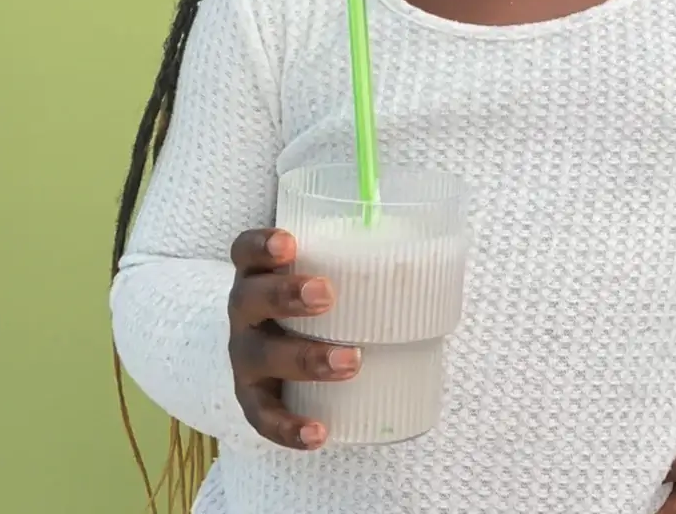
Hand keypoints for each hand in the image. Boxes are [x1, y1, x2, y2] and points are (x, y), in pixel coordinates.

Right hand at [228, 228, 360, 449]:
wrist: (279, 345)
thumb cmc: (316, 298)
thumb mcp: (327, 270)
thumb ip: (360, 257)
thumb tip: (430, 249)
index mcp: (259, 273)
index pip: (246, 251)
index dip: (261, 245)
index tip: (288, 243)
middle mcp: (245, 312)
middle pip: (250, 299)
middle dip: (285, 295)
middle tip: (326, 294)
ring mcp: (246, 355)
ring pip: (262, 356)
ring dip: (305, 359)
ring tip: (351, 361)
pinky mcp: (253, 397)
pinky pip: (264, 416)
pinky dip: (289, 426)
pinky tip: (319, 432)